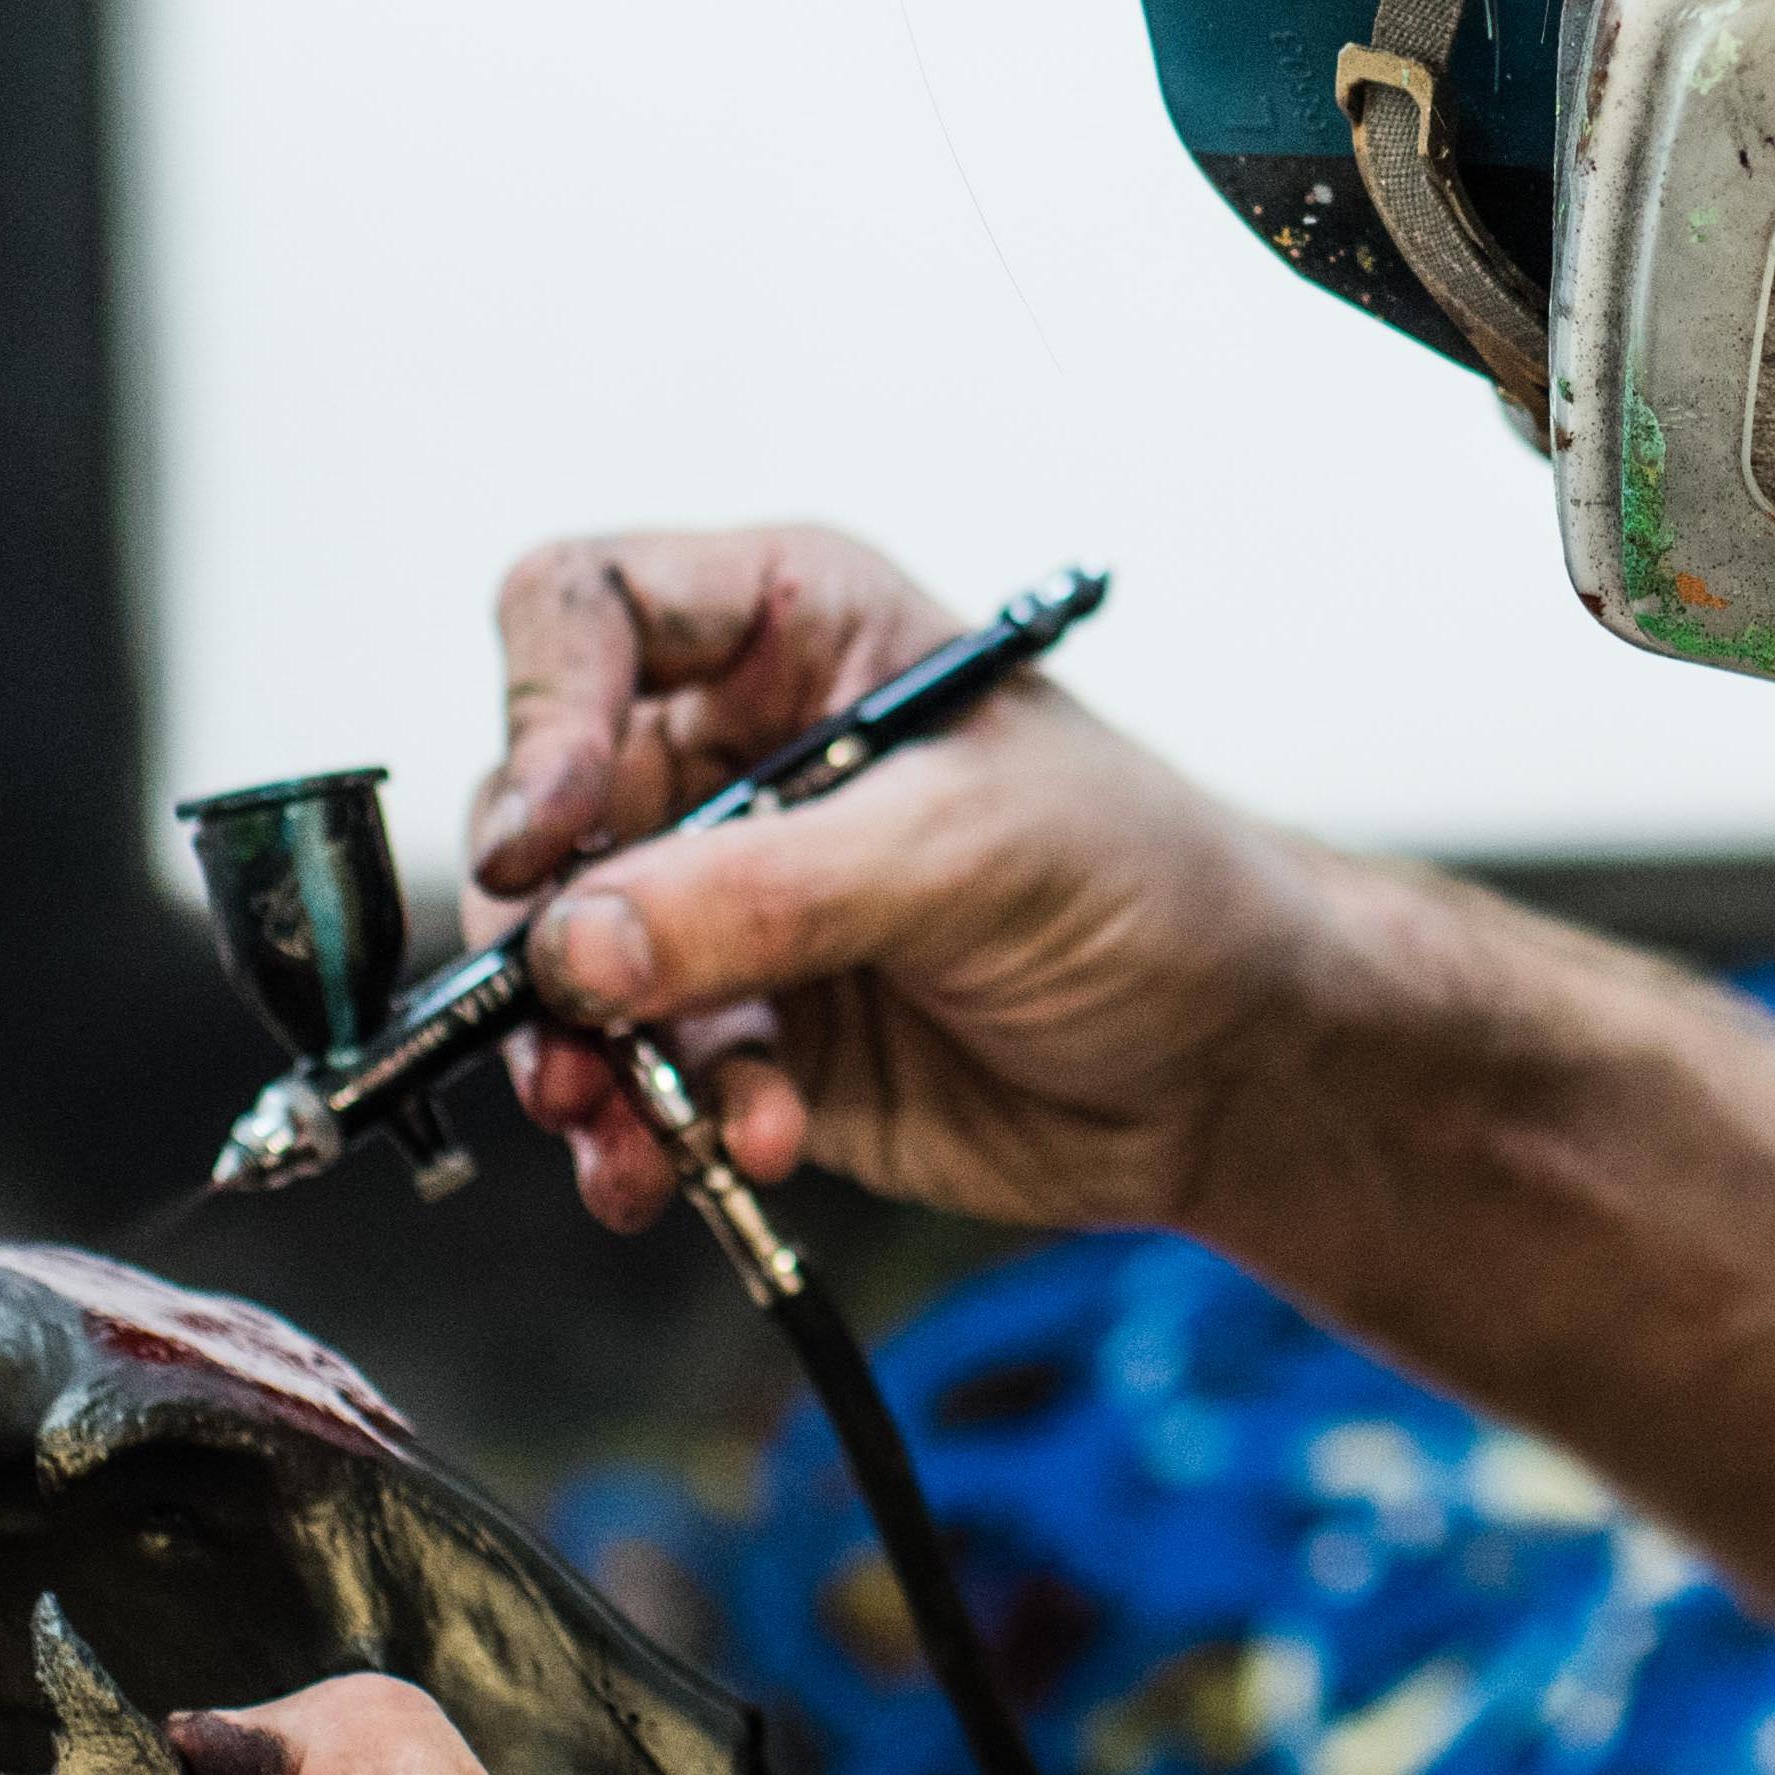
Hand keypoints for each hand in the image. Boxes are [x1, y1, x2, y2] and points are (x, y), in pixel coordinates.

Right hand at [464, 522, 1344, 1235]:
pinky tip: (724, 1162)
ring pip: (566, 964)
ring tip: (627, 1135)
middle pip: (543, 810)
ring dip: (578, 1058)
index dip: (537, 714)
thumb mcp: (968, 856)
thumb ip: (766, 894)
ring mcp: (729, 899)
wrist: (1237, 1066)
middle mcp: (737, 752)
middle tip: (570, 1036)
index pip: (586, 612)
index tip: (544, 841)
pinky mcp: (746, 1030)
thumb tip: (574, 943)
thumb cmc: (1148, 887)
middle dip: (541, 934)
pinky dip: (651, 1130)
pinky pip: (637, 1075)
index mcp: (793, 630)